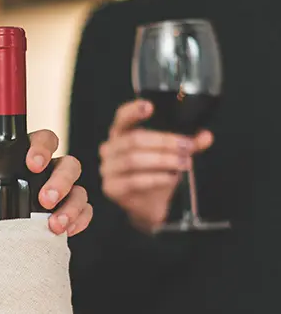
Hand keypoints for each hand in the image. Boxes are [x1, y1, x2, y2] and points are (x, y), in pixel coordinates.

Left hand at [0, 130, 92, 235]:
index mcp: (27, 154)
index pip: (45, 140)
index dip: (43, 148)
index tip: (31, 164)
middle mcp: (49, 171)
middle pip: (69, 165)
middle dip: (61, 181)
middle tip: (44, 200)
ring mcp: (61, 194)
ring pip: (80, 192)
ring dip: (71, 207)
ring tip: (54, 225)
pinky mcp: (66, 215)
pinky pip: (84, 214)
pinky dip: (79, 221)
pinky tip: (65, 232)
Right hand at [99, 99, 213, 231]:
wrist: (148, 206)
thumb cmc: (156, 174)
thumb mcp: (173, 155)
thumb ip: (188, 144)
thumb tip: (205, 136)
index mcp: (121, 134)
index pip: (122, 117)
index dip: (133, 111)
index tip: (150, 107)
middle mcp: (110, 149)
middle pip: (134, 140)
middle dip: (164, 142)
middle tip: (187, 147)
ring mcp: (108, 169)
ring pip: (134, 160)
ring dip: (163, 161)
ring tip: (183, 163)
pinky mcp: (111, 188)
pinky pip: (134, 181)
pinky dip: (156, 178)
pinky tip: (171, 178)